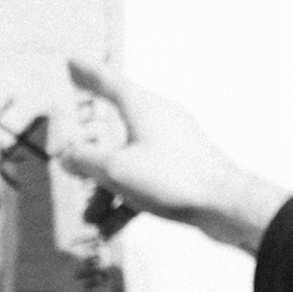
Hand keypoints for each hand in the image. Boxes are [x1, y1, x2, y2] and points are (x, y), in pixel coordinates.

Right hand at [54, 59, 290, 253]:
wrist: (225, 206)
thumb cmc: (175, 178)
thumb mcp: (116, 169)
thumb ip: (85, 161)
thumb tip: (67, 155)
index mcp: (144, 108)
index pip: (110, 82)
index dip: (88, 73)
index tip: (72, 63)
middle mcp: (159, 121)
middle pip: (115, 132)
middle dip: (91, 161)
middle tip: (72, 168)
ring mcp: (172, 147)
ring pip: (129, 163)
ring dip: (107, 190)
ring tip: (91, 218)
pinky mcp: (182, 171)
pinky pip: (146, 182)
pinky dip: (127, 201)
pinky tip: (111, 228)